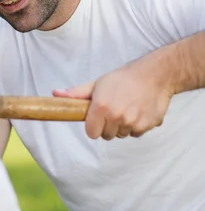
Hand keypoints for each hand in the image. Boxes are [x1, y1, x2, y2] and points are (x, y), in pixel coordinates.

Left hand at [53, 56, 172, 139]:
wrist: (155, 74)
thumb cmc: (123, 78)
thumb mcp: (98, 84)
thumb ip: (76, 94)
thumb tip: (55, 94)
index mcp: (101, 106)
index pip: (91, 133)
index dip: (94, 126)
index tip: (98, 118)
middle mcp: (116, 116)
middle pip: (106, 135)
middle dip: (108, 126)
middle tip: (115, 109)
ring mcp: (131, 122)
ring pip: (121, 134)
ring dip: (123, 126)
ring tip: (128, 108)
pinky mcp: (146, 125)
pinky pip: (136, 133)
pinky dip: (137, 126)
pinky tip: (138, 110)